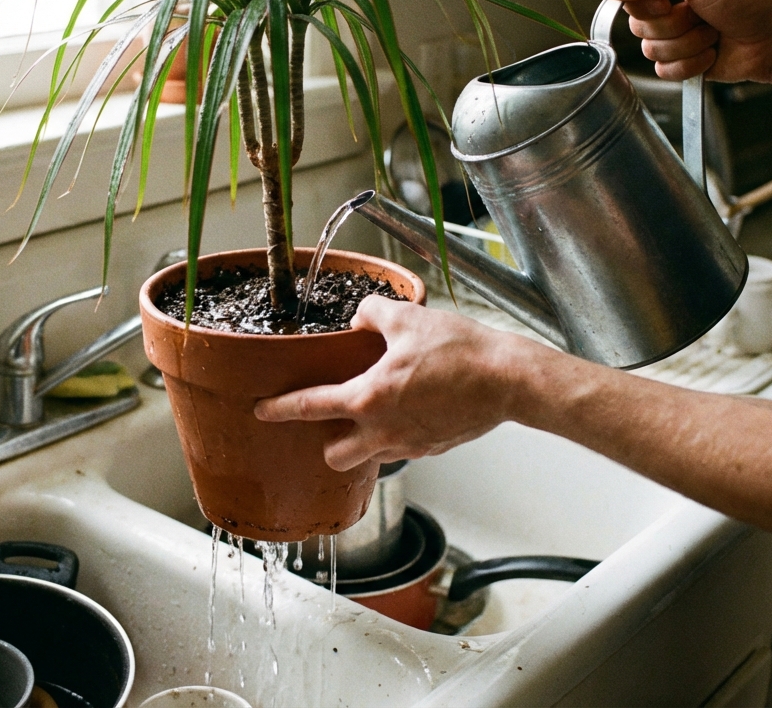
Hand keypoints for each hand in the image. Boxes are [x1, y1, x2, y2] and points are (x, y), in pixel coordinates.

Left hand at [254, 296, 539, 471]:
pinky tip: (408, 410)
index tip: (261, 411)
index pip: (310, 408)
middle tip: (330, 417)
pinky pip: (401, 449)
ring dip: (362, 441)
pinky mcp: (433, 449)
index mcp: (368, 399)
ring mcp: (409, 445)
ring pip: (369, 457)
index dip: (280, 409)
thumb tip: (361, 317)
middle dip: (325, 441)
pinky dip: (395, 436)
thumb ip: (373, 314)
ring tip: (371, 413)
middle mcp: (382, 431)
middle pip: (334, 455)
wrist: (509, 380)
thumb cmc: (463, 352)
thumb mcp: (409, 318)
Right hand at [600, 0, 771, 82]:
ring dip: (687, 45)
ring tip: (712, 33)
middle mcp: (670, 3)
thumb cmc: (751, 0)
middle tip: (702, 16)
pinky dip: (690, 65)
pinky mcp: (683, 61)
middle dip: (674, 26)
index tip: (670, 2)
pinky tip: (711, 53)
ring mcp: (676, 34)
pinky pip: (663, 72)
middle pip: (638, 26)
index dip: (647, 5)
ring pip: (651, 51)